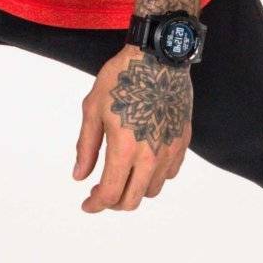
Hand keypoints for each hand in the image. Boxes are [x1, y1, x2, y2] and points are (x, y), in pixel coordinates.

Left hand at [73, 44, 192, 212]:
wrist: (157, 57)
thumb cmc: (121, 78)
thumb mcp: (93, 110)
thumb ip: (87, 147)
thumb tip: (80, 176)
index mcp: (124, 149)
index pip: (109, 194)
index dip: (95, 205)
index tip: (87, 204)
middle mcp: (150, 156)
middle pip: (132, 200)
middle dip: (113, 203)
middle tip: (100, 193)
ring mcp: (170, 150)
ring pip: (152, 190)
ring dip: (134, 190)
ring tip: (121, 175)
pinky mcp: (182, 142)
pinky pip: (169, 173)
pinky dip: (154, 176)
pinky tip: (142, 163)